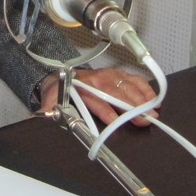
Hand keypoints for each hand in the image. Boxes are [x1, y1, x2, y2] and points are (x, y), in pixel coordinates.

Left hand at [38, 67, 158, 126]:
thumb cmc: (61, 90)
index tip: (117, 121)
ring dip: (142, 98)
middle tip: (146, 118)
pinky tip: (154, 97)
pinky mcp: (117, 75)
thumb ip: (49, 107)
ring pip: (128, 85)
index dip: (107, 111)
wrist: (62, 76)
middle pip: (117, 94)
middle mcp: (98, 80)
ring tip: (154, 110)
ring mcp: (109, 76)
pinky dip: (145, 87)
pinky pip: (134, 79)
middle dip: (132, 106)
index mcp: (83, 87)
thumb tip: (41, 114)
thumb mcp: (52, 98)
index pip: (97, 100)